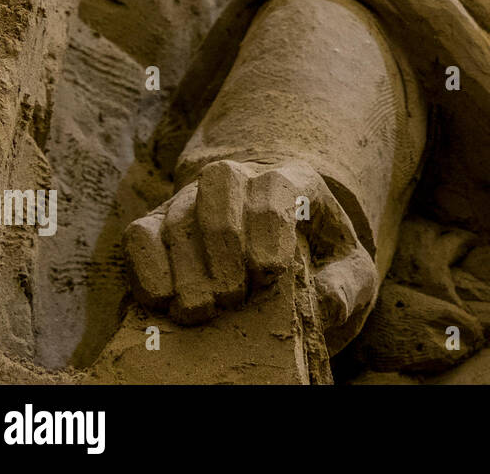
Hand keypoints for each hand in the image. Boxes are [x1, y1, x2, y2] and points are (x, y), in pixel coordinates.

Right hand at [123, 159, 376, 352]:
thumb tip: (329, 303)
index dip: (269, 228)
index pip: (275, 186)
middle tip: (234, 296)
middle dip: (224, 242)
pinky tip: (164, 301)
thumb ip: (348, 284)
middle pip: (219, 185)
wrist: (284, 255)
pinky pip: (139, 234)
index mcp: (293, 179)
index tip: (270, 274)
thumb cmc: (321, 259)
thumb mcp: (350, 271)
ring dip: (188, 267)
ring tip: (204, 310)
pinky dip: (146, 268)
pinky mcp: (158, 225)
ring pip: (179, 214)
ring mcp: (193, 198)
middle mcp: (239, 178)